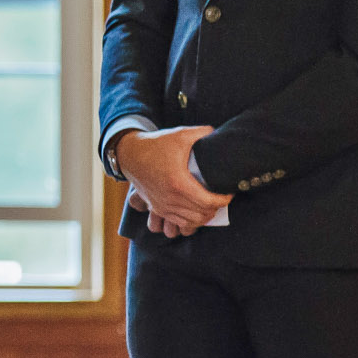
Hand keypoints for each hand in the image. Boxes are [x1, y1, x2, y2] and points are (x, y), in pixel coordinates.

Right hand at [116, 125, 230, 236]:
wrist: (129, 154)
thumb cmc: (155, 145)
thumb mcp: (180, 135)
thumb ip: (202, 133)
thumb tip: (217, 133)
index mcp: (179, 183)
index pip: (209, 202)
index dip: (224, 200)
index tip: (228, 192)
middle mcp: (171, 199)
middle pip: (203, 214)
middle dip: (216, 207)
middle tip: (221, 196)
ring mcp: (163, 206)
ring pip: (192, 222)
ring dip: (204, 216)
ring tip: (210, 205)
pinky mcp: (157, 208)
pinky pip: (179, 223)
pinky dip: (191, 221)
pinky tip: (196, 211)